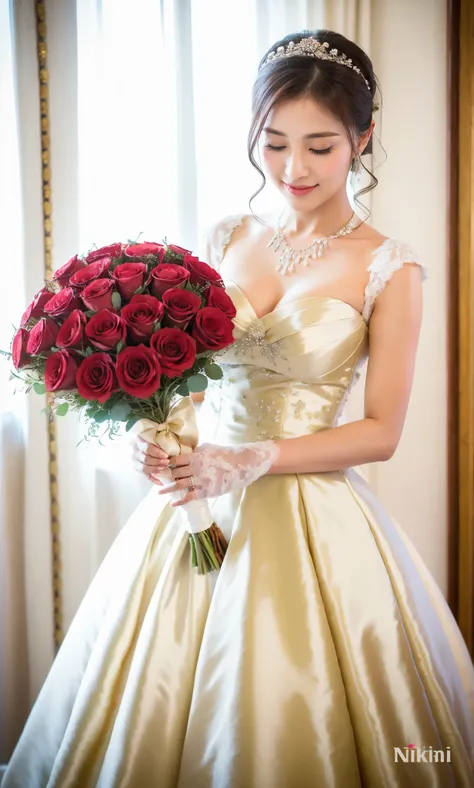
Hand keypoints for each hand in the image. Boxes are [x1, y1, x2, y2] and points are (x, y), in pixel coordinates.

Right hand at [131, 434, 170, 483]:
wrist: (140, 440)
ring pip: (144, 468)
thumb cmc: (151, 437)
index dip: (157, 453)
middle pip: (145, 459)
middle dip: (157, 462)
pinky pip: (145, 476)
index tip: (166, 455)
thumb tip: (173, 441)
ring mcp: (135, 461)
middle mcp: (135, 452)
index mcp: (138, 441)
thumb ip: (160, 437)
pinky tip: (162, 482)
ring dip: (155, 470)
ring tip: (165, 469)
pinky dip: (154, 479)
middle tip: (167, 462)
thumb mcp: (153, 433)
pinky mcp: (138, 469)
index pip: (147, 448)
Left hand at [157, 440, 279, 505]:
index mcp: (195, 456)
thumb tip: (184, 452)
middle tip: (154, 477)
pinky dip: (180, 501)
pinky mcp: (206, 490)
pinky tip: (173, 504)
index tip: (158, 465)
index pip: (175, 460)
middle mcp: (195, 468)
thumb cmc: (224, 454)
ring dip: (168, 489)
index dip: (166, 463)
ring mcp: (200, 480)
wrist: (241, 464)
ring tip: (159, 492)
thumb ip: (195, 451)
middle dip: (163, 475)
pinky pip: (190, 497)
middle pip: (175, 472)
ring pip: (179, 485)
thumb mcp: (208, 448)